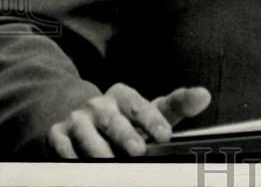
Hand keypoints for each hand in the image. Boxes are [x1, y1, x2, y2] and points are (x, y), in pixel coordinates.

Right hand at [47, 83, 210, 158]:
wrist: (77, 119)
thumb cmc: (125, 119)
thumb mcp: (150, 110)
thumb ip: (177, 105)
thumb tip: (204, 95)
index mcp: (123, 96)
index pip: (140, 105)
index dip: (153, 119)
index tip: (166, 134)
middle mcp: (99, 104)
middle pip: (114, 120)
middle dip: (125, 135)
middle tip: (139, 150)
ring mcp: (77, 119)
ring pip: (87, 135)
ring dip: (98, 150)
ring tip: (109, 163)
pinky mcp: (57, 134)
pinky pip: (63, 147)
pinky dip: (70, 156)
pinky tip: (79, 165)